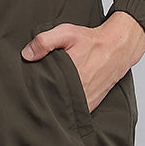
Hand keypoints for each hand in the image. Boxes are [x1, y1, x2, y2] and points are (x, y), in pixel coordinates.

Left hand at [21, 11, 144, 111]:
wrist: (118, 48)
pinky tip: (60, 103)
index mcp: (70, 76)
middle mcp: (79, 92)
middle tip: (33, 95)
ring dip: (55, 106)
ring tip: (46, 100)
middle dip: (43, 99)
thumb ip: (44, 41)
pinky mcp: (92, 105)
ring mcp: (86, 101)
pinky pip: (76, 112)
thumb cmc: (92, 40)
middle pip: (53, 102)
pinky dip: (68, 110)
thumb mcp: (67, 33)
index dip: (34, 91)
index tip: (26, 89)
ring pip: (64, 110)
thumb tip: (27, 54)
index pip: (44, 91)